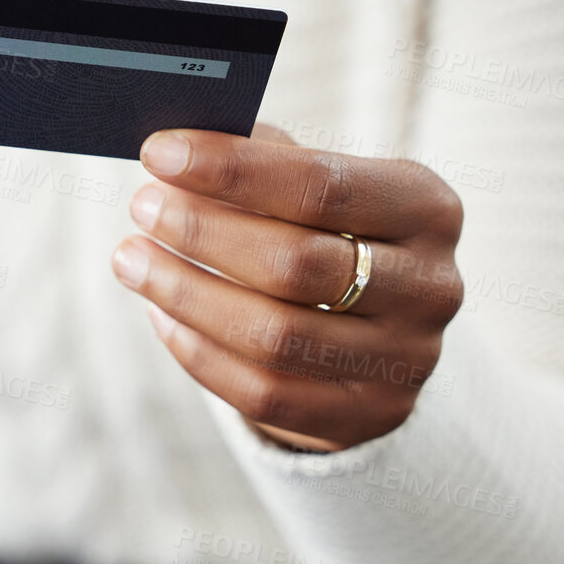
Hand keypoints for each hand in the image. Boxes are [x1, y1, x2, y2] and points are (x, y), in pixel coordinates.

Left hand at [111, 124, 464, 451]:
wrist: (378, 338)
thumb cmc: (332, 239)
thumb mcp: (321, 191)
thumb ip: (266, 162)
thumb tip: (180, 148)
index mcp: (427, 209)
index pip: (322, 185)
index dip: (233, 170)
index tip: (160, 154)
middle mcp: (431, 286)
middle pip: (295, 264)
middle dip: (203, 233)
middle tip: (142, 209)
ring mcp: (406, 360)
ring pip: (273, 335)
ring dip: (186, 294)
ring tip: (132, 259)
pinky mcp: (369, 416)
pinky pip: (263, 392)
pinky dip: (198, 352)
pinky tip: (161, 313)